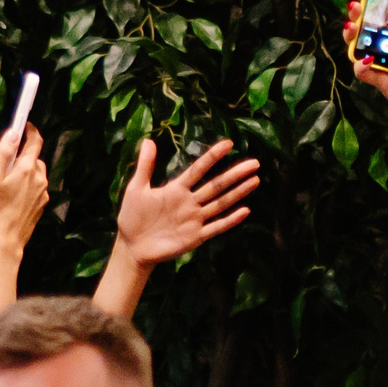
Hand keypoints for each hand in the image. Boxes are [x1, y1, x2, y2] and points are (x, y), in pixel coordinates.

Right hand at [0, 121, 48, 259]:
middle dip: (22, 155)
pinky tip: (12, 197)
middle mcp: (39, 179)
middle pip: (35, 158)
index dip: (30, 130)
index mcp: (26, 169)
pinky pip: (35, 188)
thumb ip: (3, 153)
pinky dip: (26, 186)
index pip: (35, 141)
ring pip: (36, 174)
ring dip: (24, 172)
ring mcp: (42, 194)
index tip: (24, 124)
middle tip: (5, 163)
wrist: (3, 242)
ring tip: (6, 183)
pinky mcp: (40, 206)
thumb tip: (13, 134)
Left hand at [116, 139, 259, 266]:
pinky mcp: (195, 237)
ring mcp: (194, 219)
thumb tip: (149, 140)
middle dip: (235, 174)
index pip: (199, 169)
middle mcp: (190, 202)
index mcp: (177, 189)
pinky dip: (230, 220)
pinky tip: (245, 211)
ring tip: (255, 180)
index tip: (229, 143)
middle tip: (254, 163)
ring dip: (238, 193)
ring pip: (220, 203)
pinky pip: (216, 227)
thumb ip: (145, 166)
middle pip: (216, 185)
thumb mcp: (136, 189)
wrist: (132, 246)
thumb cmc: (132, 216)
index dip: (213, 157)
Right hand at [347, 0, 387, 124]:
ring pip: (360, 49)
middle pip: (368, 31)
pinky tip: (365, 60)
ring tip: (350, 29)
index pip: (386, 20)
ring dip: (352, 38)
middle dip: (358, 19)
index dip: (376, 8)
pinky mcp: (377, 80)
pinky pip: (363, 71)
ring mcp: (380, 64)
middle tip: (354, 8)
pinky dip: (361, 66)